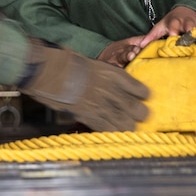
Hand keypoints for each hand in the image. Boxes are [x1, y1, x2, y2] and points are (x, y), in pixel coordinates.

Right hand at [18, 39, 149, 130]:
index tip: (140, 97)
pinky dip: (111, 131)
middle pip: (140, 111)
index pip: (142, 91)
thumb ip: (109, 78)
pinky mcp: (92, 118)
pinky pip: (110, 130)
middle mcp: (115, 92)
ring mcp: (104, 107)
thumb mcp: (95, 66)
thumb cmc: (69, 64)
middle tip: (135, 114)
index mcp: (116, 75)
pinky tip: (109, 128)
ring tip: (122, 124)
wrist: (52, 72)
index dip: (142, 96)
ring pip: (128, 125)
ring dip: (127, 126)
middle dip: (140, 114)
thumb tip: (115, 89)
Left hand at [131, 5, 195, 50]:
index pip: (173, 27)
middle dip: (190, 33)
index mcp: (174, 22)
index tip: (173, 37)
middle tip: (193, 39)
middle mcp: (186, 23)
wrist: (186, 11)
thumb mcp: (160, 26)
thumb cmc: (171, 22)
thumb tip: (141, 46)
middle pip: (189, 28)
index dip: (173, 32)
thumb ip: (152, 36)